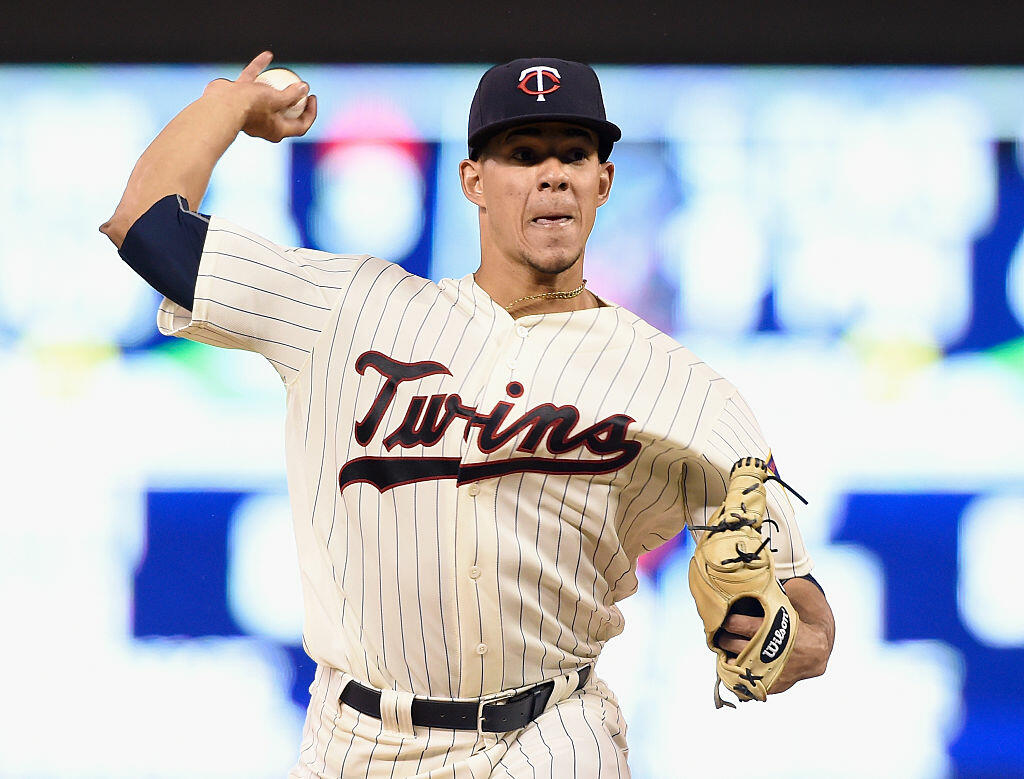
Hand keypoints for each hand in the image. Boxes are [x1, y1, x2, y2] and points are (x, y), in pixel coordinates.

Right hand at [203, 51, 317, 142]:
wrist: (220, 106)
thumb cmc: (251, 106)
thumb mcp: (277, 100)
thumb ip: (291, 95)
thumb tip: (304, 88)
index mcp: (277, 130)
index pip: (300, 125)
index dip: (310, 113)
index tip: (312, 97)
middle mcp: (265, 123)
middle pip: (286, 113)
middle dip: (296, 101)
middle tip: (302, 87)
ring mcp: (251, 109)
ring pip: (268, 96)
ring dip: (278, 85)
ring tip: (286, 74)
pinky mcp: (240, 95)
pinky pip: (253, 80)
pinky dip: (260, 68)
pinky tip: (268, 55)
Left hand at [714, 577, 834, 694]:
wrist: (821, 647)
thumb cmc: (800, 618)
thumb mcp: (792, 599)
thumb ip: (775, 590)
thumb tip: (758, 572)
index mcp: (775, 630)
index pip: (740, 625)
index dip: (728, 621)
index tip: (723, 618)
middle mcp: (773, 654)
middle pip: (735, 647)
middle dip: (724, 640)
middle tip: (719, 634)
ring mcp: (774, 673)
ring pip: (739, 669)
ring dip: (729, 660)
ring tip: (724, 651)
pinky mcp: (775, 686)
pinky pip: (749, 688)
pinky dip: (740, 679)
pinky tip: (734, 668)